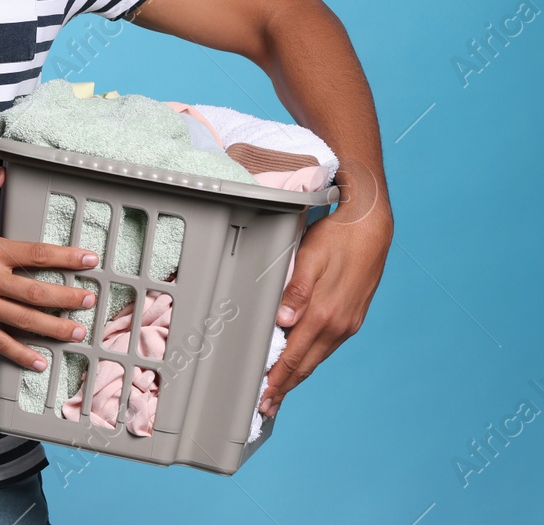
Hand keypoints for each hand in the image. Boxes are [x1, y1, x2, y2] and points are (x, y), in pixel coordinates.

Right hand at [0, 166, 101, 371]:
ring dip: (53, 328)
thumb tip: (1, 173)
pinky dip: (20, 353)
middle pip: (37, 293)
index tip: (89, 260)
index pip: (35, 254)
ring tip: (76, 332)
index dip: (66, 257)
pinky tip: (38, 362)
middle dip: (69, 298)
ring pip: (23, 320)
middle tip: (91, 301)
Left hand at [260, 208, 391, 416]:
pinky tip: (303, 361)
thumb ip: (296, 291)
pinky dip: (312, 359)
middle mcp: (338, 325)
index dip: (277, 380)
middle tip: (267, 406)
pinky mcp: (353, 317)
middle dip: (285, 387)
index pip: (294, 357)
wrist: (371, 227)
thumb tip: (282, 320)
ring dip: (298, 375)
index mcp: (323, 314)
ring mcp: (348, 323)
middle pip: (305, 365)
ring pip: (317, 357)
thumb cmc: (336, 238)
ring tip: (281, 389)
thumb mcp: (310, 258)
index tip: (264, 399)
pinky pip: (328, 346)